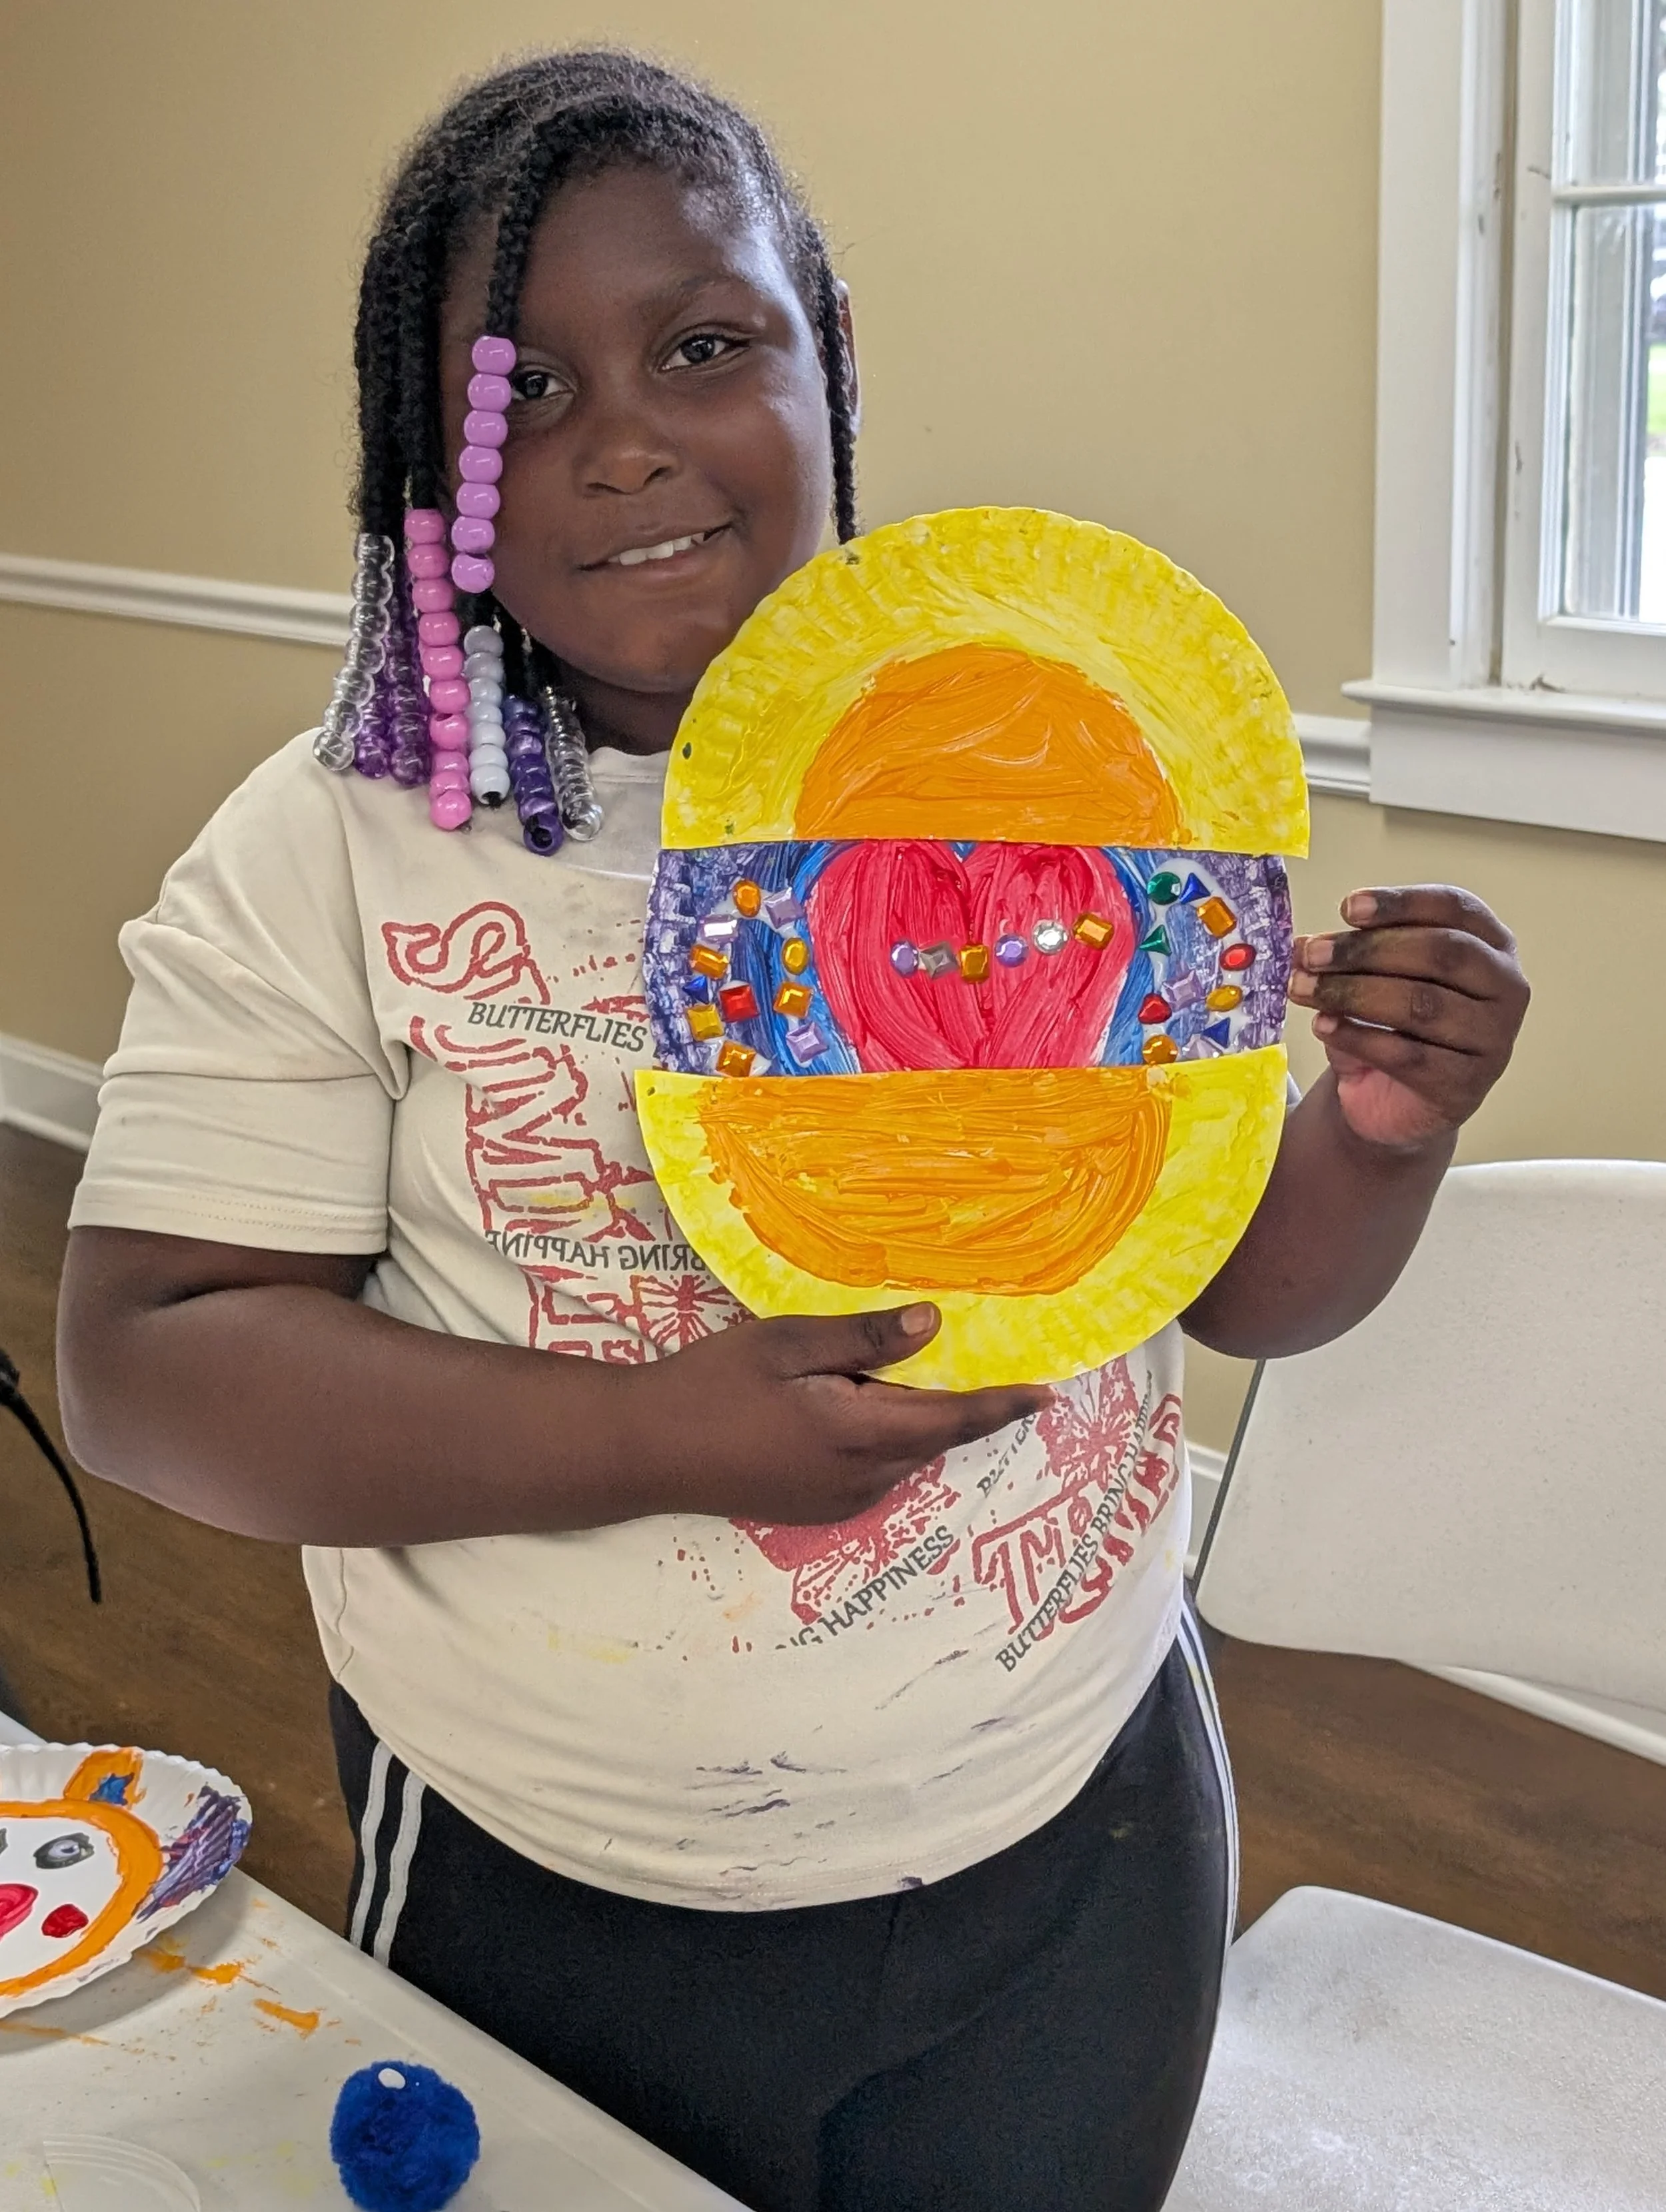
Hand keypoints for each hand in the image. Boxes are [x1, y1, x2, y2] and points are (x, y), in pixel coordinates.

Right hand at [634, 1303, 1052, 1525]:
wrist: (644, 1450)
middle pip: (929, 1438)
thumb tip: (932, 1325)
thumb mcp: (787, 1344)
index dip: (1003, 1406)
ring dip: (909, 1418)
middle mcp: (860, 1480)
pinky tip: (844, 1403)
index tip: (1049, 1393)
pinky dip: (880, 1437)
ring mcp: (837, 1501)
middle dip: (950, 1402)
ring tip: (880, 1373)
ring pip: (901, 1455)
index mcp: (858, 1435)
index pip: (953, 1421)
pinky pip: (873, 1471)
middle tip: (956, 1351)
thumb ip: (862, 1339)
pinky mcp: (815, 1508)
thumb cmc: (711, 1385)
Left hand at [1287, 885, 1528, 1148]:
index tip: (1348, 907)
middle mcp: (1505, 987)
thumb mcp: (1373, 978)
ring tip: (1302, 989)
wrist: (1398, 1101)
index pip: (1455, 907)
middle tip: (1312, 953)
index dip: (1401, 903)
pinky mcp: (1465, 1085)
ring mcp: (1492, 1039)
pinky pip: (1406, 1055)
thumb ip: (1349, 956)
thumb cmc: (1394, 1024)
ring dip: (1352, 992)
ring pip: (1422, 1004)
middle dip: (1368, 949)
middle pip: (1441, 952)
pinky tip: (1322, 1026)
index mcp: (1491, 944)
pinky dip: (1357, 1037)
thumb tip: (1302, 945)